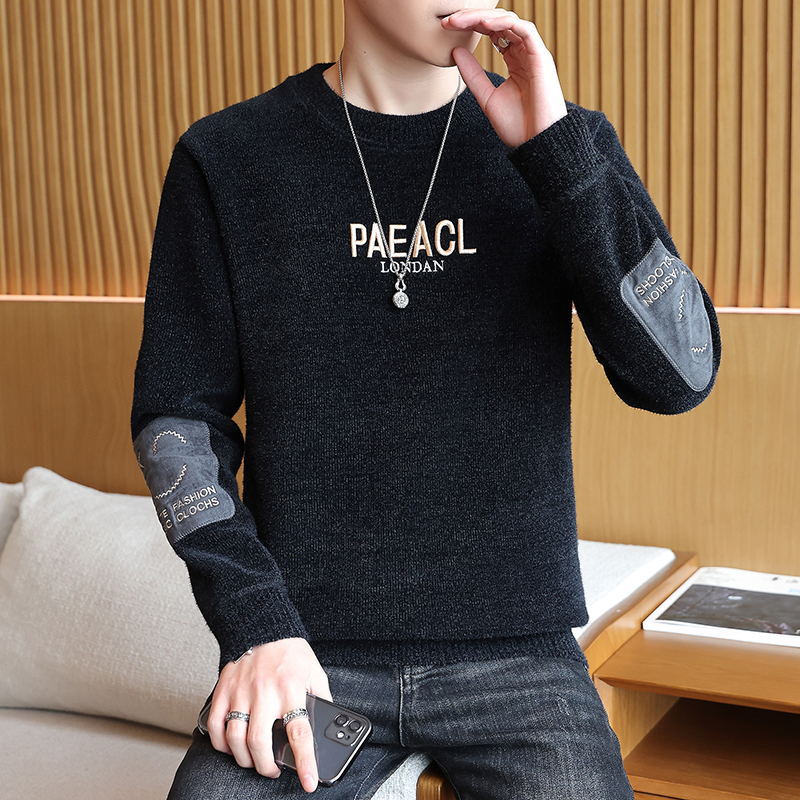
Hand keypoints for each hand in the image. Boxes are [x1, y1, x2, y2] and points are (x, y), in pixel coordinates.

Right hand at [207, 637, 331, 792]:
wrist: (264, 626)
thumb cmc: (291, 653)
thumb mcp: (315, 672)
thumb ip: (321, 699)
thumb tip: (326, 725)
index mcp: (291, 689)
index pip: (300, 732)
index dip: (305, 762)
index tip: (309, 781)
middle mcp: (265, 692)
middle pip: (260, 743)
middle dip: (266, 767)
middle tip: (273, 770)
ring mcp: (241, 692)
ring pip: (235, 739)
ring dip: (244, 759)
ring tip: (253, 761)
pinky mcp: (223, 690)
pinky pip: (215, 725)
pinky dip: (221, 743)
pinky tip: (231, 746)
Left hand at [441, 7, 567, 147]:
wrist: (536, 143)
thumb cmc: (518, 126)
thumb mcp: (486, 97)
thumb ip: (472, 74)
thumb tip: (455, 51)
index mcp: (514, 62)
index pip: (493, 34)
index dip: (471, 26)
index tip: (448, 28)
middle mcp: (525, 54)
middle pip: (499, 24)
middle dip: (473, 18)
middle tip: (449, 20)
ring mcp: (534, 54)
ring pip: (510, 22)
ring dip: (484, 17)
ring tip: (461, 20)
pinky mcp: (541, 57)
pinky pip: (525, 29)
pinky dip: (504, 23)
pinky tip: (484, 24)